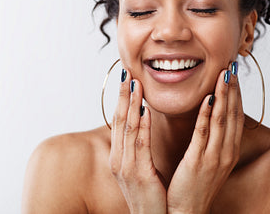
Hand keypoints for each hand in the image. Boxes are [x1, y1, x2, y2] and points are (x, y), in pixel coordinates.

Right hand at [109, 69, 166, 213]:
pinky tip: (143, 109)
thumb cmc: (150, 197)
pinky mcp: (138, 175)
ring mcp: (126, 168)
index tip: (127, 78)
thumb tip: (141, 127)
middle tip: (127, 72)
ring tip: (134, 83)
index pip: (119, 121)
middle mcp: (118, 160)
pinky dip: (140, 124)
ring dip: (130, 103)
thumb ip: (138, 149)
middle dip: (123, 95)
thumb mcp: (140, 170)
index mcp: (120, 157)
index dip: (121, 99)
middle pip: (119, 120)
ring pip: (126, 128)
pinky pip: (139, 144)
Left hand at [167, 64, 243, 212]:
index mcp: (227, 151)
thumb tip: (207, 119)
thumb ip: (208, 139)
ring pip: (222, 120)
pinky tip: (208, 99)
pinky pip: (204, 134)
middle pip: (233, 114)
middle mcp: (226, 152)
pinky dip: (207, 115)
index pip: (235, 116)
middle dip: (233, 89)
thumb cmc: (193, 186)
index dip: (235, 94)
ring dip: (223, 95)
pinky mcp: (199, 162)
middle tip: (232, 66)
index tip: (233, 74)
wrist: (186, 213)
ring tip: (224, 74)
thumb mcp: (206, 160)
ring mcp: (214, 158)